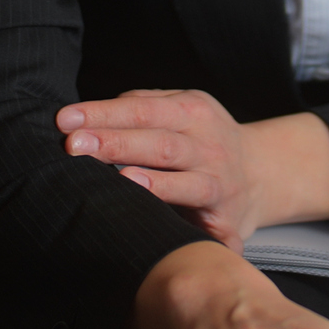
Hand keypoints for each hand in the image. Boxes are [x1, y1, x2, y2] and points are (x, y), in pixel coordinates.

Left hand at [57, 94, 328, 246]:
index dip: (103, 113)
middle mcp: (210, 145)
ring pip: (185, 180)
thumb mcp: (183, 111)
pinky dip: (186, 222)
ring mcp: (221, 183)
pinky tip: (158, 220)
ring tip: (120, 178)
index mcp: (194, 111)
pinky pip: (203, 221)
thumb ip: (144, 105)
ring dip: (152, 181)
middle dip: (115, 143)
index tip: (65, 120)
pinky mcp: (226, 220)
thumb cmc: (203, 141)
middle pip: (160, 142)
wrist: (263, 176)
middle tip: (74, 145)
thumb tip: (96, 110)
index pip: (142, 109)